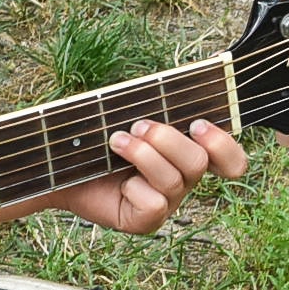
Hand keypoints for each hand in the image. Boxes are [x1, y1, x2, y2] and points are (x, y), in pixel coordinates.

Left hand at [48, 118, 248, 235]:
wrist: (58, 163)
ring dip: (143, 155)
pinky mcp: (146, 221)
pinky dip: (133, 186)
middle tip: (138, 126)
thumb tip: (205, 68)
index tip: (197, 125)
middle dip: (167, 139)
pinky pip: (155, 204)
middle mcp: (183, 179)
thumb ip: (162, 101)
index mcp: (187, 153)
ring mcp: (166, 202)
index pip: (231, 160)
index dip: (224, 144)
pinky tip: (116, 182)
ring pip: (175, 180)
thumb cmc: (97, 135)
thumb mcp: (130, 111)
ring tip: (116, 141)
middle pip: (199, 162)